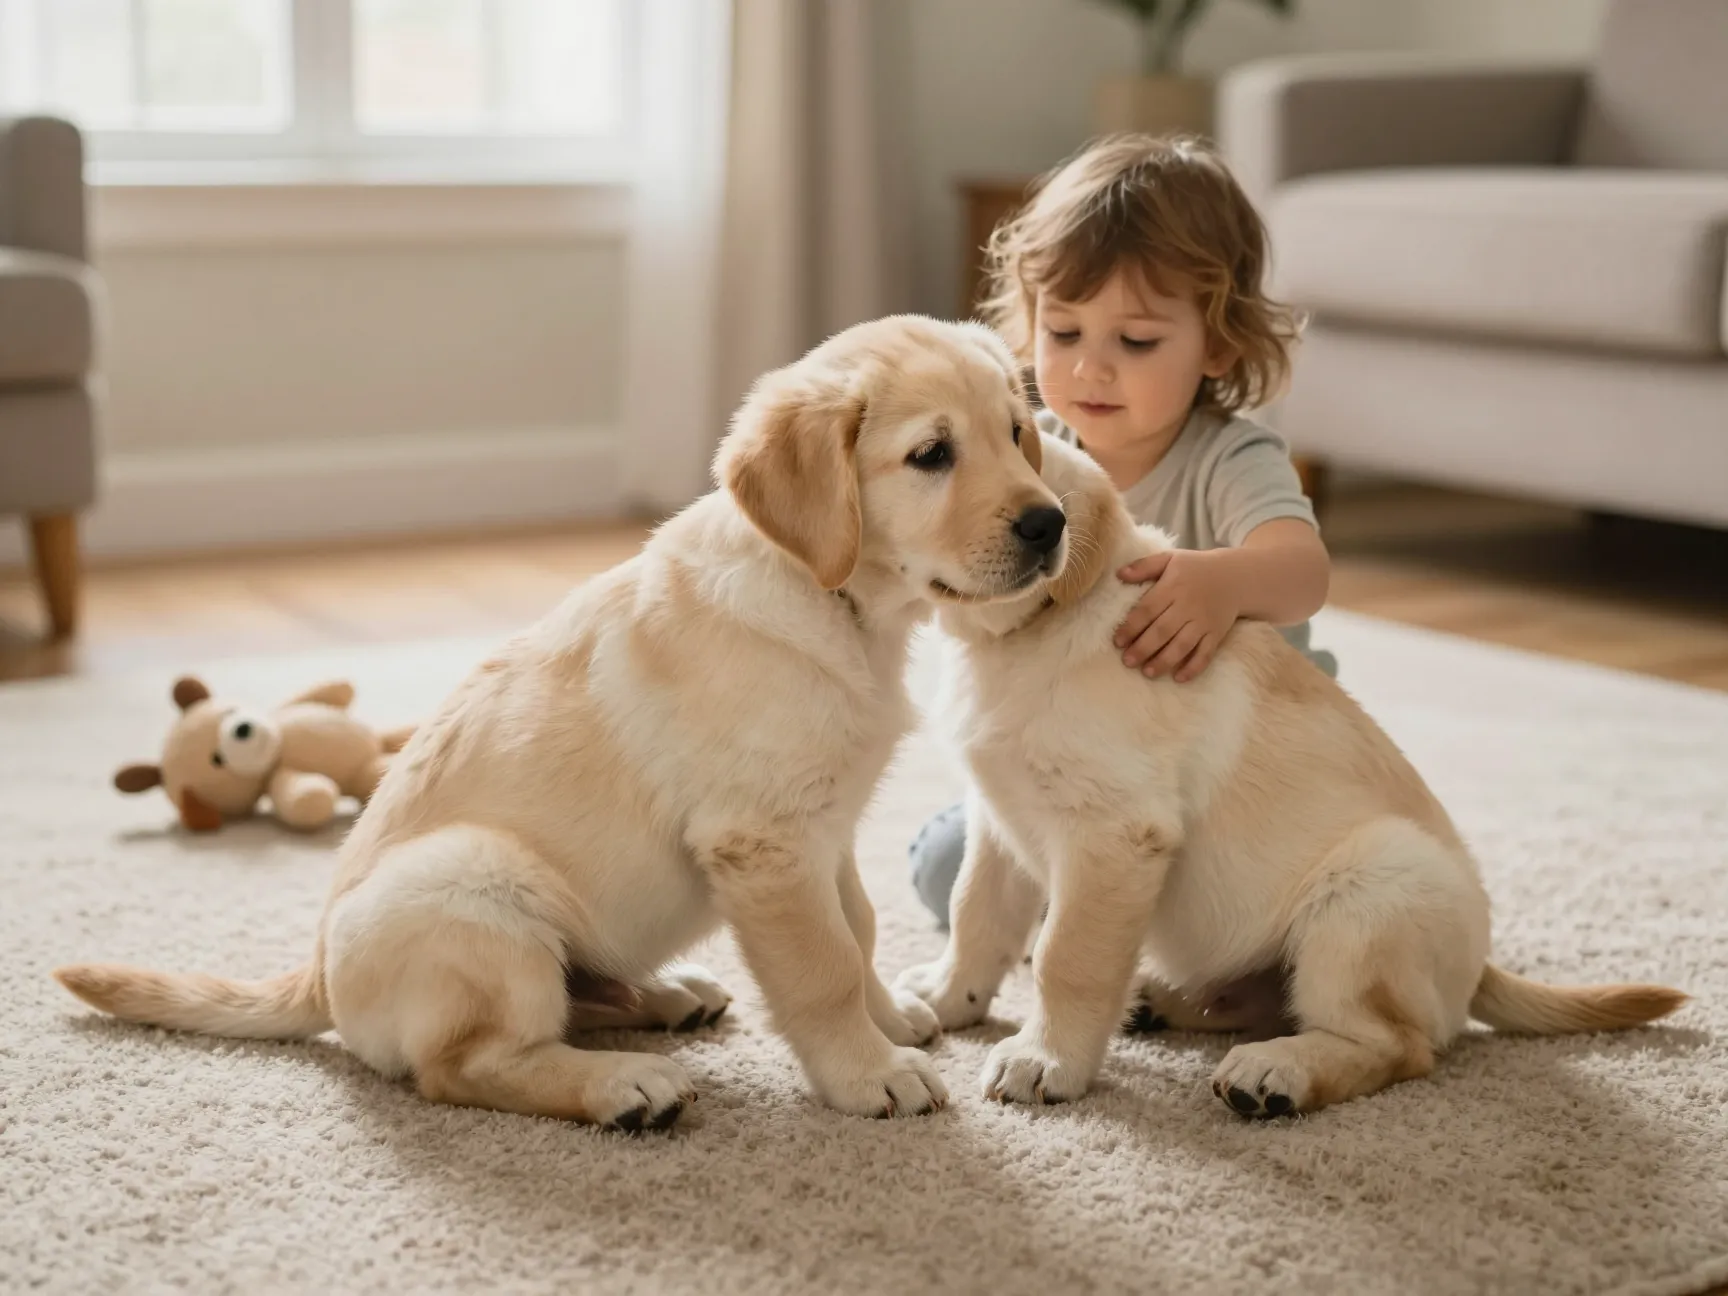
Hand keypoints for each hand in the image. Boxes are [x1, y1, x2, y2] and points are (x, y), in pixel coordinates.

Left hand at [1113, 549, 1238, 680]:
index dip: (1131, 627)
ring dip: (1164, 661)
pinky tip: (1179, 678)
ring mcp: (1204, 621)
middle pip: (1163, 630)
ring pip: (1182, 645)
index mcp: (1173, 586)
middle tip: (1127, 662)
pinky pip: (1206, 653)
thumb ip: (1144, 566)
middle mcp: (1188, 605)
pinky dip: (1194, 667)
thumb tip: (1118, 574)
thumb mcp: (1170, 558)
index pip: (1148, 609)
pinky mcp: (1217, 633)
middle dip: (1143, 648)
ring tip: (1147, 673)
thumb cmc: (1196, 568)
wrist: (1236, 577)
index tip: (1117, 642)